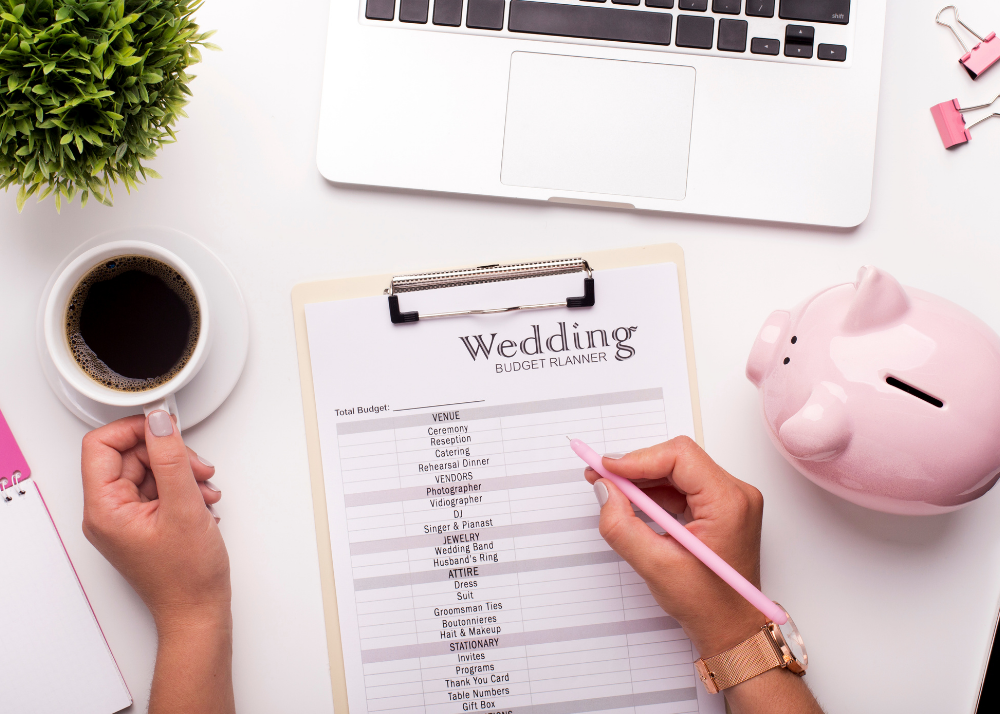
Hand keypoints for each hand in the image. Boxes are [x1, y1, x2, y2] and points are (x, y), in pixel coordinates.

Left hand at [81, 412, 229, 628]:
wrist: (199, 611)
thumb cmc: (187, 576)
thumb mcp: (184, 507)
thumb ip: (171, 458)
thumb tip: (159, 422)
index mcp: (104, 509)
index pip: (101, 445)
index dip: (134, 429)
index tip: (164, 426)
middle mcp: (108, 512)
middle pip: (130, 455)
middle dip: (168, 454)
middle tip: (196, 467)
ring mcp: (126, 518)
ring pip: (149, 470)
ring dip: (182, 472)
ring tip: (204, 489)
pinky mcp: (144, 522)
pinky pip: (159, 488)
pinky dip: (184, 487)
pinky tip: (202, 501)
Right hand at [585, 436, 765, 656]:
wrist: (732, 629)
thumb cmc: (708, 604)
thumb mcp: (655, 566)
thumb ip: (622, 526)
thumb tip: (604, 490)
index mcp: (729, 504)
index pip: (680, 457)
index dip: (638, 458)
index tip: (606, 469)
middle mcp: (735, 495)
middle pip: (678, 459)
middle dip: (636, 467)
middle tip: (600, 476)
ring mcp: (730, 500)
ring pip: (678, 471)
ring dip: (642, 479)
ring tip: (611, 490)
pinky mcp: (719, 508)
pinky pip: (682, 487)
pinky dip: (655, 492)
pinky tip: (632, 502)